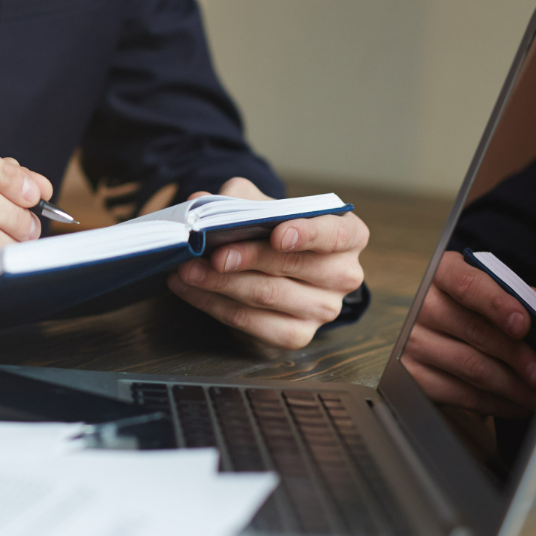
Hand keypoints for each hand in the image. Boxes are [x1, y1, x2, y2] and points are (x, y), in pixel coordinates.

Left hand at [165, 177, 369, 348]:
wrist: (269, 272)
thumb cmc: (270, 232)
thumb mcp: (260, 206)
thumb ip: (236, 199)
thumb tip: (200, 199)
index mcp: (348, 236)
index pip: (338, 234)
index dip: (308, 234)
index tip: (277, 234)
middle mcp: (344, 275)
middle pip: (294, 266)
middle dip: (248, 258)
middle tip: (211, 253)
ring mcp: (323, 310)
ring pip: (267, 295)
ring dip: (220, 283)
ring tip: (187, 269)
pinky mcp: (295, 336)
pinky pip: (250, 322)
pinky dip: (213, 304)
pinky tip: (188, 289)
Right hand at [401, 251, 535, 416]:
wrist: (440, 330)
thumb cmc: (475, 308)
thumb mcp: (492, 291)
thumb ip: (517, 297)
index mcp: (444, 274)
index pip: (468, 285)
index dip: (497, 304)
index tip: (523, 324)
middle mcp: (423, 305)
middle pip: (474, 331)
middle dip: (515, 354)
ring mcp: (414, 341)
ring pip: (471, 366)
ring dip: (511, 385)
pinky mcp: (414, 375)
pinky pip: (461, 394)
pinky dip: (495, 403)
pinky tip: (516, 404)